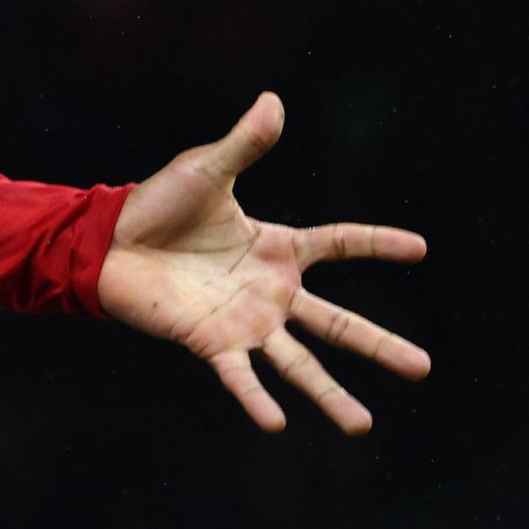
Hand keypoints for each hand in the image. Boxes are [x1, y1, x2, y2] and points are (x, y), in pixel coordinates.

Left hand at [98, 93, 429, 433]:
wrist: (104, 241)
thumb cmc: (155, 206)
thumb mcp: (206, 172)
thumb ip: (243, 145)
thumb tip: (273, 101)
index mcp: (275, 247)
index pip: (339, 243)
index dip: (378, 243)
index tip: (420, 248)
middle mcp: (269, 291)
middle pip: (336, 323)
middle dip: (379, 346)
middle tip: (424, 368)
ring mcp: (243, 321)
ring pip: (299, 363)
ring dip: (329, 395)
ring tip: (362, 426)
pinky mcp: (209, 341)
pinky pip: (238, 375)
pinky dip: (255, 398)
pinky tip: (276, 423)